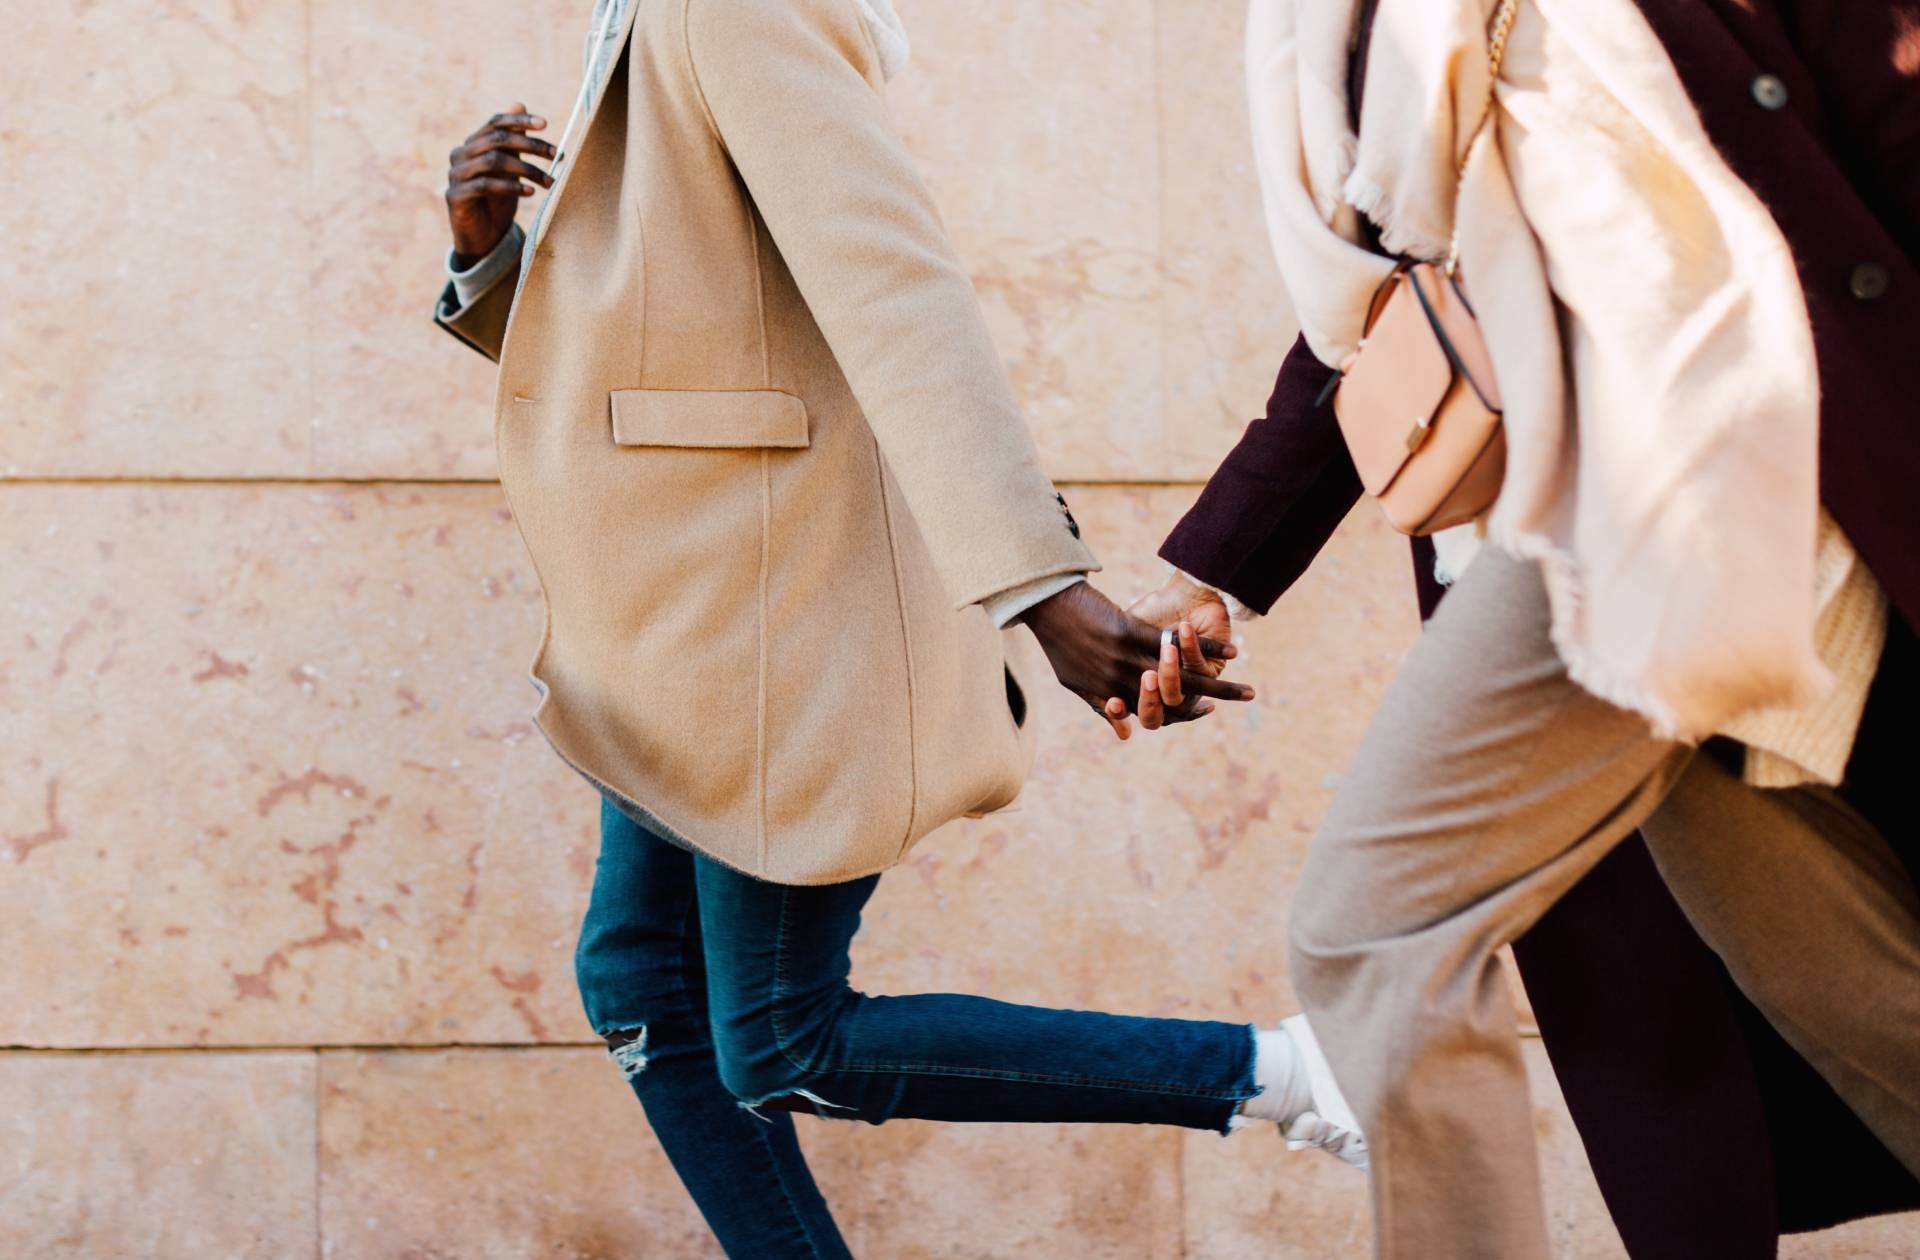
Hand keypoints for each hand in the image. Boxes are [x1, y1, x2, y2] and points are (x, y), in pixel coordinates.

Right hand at [445, 104, 553, 266]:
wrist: (483, 237)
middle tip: (556, 155)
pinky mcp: (455, 196)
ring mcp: (455, 174)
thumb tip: (520, 103)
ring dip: (526, 169)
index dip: (519, 120)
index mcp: (473, 143)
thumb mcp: (510, 168)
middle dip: (530, 146)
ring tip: (549, 181)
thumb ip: (513, 140)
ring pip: (493, 161)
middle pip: (497, 140)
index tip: (545, 124)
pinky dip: (510, 187)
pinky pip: (485, 185)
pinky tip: (530, 192)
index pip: (495, 123)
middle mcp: (461, 154)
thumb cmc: (498, 201)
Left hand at [1018, 582, 1251, 739]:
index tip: (1207, 708)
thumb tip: (1128, 734)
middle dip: (1214, 701)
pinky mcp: (1132, 632)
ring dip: (1218, 683)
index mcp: (1111, 695)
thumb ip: (1104, 706)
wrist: (1049, 607)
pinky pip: (1175, 646)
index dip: (1186, 714)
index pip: (1158, 714)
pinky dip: (1205, 648)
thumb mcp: (1076, 684)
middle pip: (1179, 700)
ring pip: (1182, 677)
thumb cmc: (1060, 645)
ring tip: (1246, 688)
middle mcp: (1123, 683)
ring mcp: (1129, 658)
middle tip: (1243, 698)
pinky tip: (1229, 651)